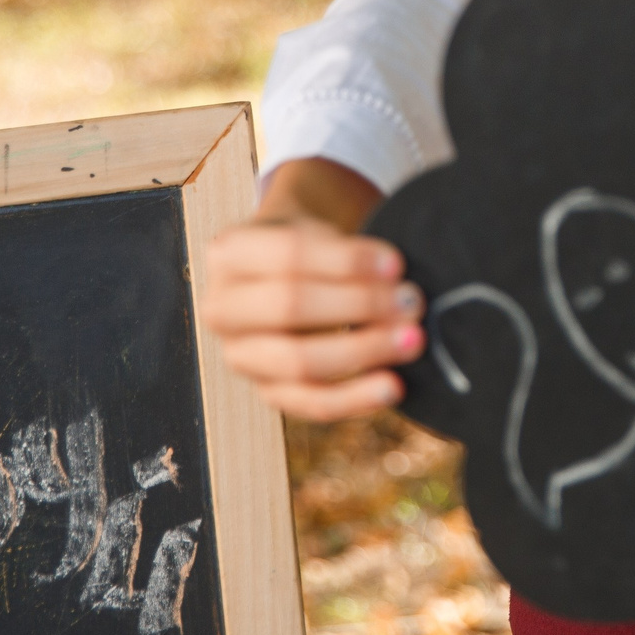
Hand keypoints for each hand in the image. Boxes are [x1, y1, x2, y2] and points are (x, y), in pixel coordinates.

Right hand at [200, 157, 426, 420]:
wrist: (285, 279)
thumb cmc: (308, 250)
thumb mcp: (315, 231)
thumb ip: (345, 253)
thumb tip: (394, 278)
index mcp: (228, 254)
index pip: (289, 254)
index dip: (346, 261)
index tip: (395, 264)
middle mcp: (222, 308)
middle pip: (290, 307)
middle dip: (359, 304)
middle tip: (410, 301)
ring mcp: (240, 355)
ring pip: (298, 361)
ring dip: (363, 350)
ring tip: (412, 340)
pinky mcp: (267, 392)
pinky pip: (310, 404)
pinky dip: (355, 398)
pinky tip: (392, 387)